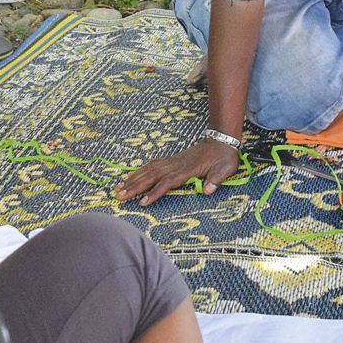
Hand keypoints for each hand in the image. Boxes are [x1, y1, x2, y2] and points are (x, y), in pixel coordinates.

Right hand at [116, 139, 241, 205]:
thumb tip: (207, 190)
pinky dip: (140, 170)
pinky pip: (152, 165)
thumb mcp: (225, 169)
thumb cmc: (224, 157)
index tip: (143, 202)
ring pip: (148, 170)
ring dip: (133, 179)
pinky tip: (131, 176)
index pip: (167, 182)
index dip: (155, 193)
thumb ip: (215, 180)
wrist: (221, 140)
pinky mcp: (172, 160)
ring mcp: (172, 161)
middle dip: (134, 187)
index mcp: (187, 170)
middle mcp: (176, 165)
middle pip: (151, 176)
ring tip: (118, 188)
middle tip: (118, 195)